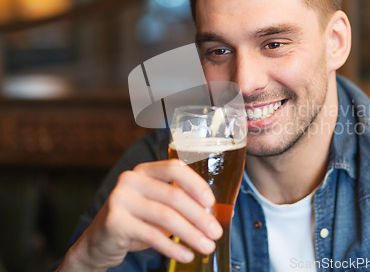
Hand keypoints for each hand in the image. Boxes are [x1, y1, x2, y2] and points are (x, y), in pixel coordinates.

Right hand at [57, 159, 222, 270]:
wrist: (98, 243)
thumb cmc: (136, 222)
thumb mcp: (158, 207)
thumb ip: (181, 203)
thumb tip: (218, 213)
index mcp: (144, 171)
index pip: (175, 168)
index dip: (196, 184)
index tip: (212, 203)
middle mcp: (130, 180)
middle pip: (174, 195)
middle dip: (200, 216)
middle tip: (215, 233)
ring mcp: (120, 199)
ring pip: (165, 217)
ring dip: (191, 234)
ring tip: (207, 247)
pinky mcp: (114, 222)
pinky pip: (152, 235)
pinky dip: (173, 248)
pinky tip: (187, 255)